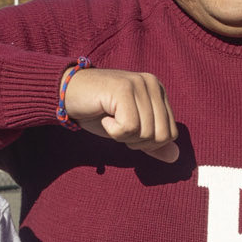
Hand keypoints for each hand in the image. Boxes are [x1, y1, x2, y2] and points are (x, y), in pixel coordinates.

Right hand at [65, 68, 179, 161]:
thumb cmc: (98, 112)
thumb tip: (174, 157)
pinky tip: (105, 116)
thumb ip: (152, 142)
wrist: (67, 94)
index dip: (147, 143)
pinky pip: (129, 127)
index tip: (127, 129)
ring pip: (145, 133)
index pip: (171, 133)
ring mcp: (139, 84)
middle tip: (117, 126)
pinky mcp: (123, 89)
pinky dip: (114, 131)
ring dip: (123, 135)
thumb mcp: (129, 131)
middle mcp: (152, 84)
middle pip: (161, 135)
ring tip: (110, 119)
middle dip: (137, 141)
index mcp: (158, 92)